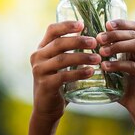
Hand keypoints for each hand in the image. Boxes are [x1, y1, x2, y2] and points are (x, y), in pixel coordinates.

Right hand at [26, 20, 98, 134]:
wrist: (47, 109)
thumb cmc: (59, 82)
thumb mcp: (61, 64)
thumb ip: (70, 51)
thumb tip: (93, 37)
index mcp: (41, 48)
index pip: (52, 30)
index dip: (66, 25)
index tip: (82, 24)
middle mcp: (37, 57)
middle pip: (59, 43)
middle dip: (78, 41)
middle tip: (95, 42)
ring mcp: (39, 71)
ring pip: (62, 59)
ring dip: (82, 57)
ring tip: (98, 59)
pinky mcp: (45, 85)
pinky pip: (63, 76)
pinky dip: (78, 73)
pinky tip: (90, 72)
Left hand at [97, 20, 134, 134]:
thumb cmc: (126, 87)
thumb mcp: (115, 68)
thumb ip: (105, 57)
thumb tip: (83, 46)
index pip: (133, 27)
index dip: (120, 23)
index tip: (105, 24)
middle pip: (133, 34)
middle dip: (114, 34)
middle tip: (98, 38)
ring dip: (117, 46)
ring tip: (101, 51)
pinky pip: (133, 66)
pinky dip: (118, 64)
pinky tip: (105, 67)